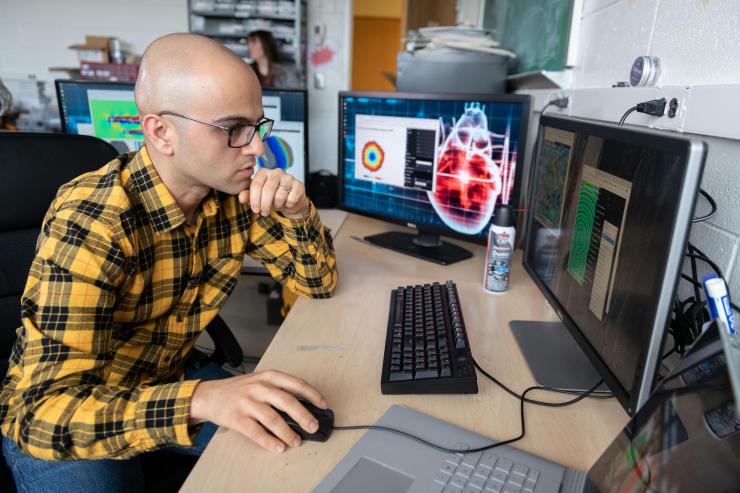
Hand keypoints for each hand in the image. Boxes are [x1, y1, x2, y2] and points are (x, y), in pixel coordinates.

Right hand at [189, 370, 326, 452]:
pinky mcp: (237, 418)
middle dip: (304, 416)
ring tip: (296, 441)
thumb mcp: (260, 381)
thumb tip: (304, 408)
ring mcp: (247, 403)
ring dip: (287, 432)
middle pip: (287, 402)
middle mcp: (259, 387)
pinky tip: (278, 447)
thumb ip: (279, 390)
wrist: (209, 395)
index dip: (312, 395)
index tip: (323, 405)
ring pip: (273, 419)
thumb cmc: (239, 389)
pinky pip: (256, 432)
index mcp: (268, 377)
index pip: (296, 384)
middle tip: (313, 426)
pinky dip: (269, 441)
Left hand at [238, 168, 309, 218]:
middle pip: (268, 190)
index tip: (255, 210)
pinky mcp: (299, 185)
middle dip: (265, 205)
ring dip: (277, 205)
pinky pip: (291, 198)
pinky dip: (288, 204)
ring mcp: (289, 177)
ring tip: (277, 206)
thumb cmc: (272, 198)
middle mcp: (276, 172)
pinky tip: (288, 203)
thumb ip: (248, 197)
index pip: (256, 184)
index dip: (254, 199)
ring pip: (280, 195)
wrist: (290, 202)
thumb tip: (241, 198)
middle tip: (264, 213)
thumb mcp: (258, 198)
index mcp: (264, 172)